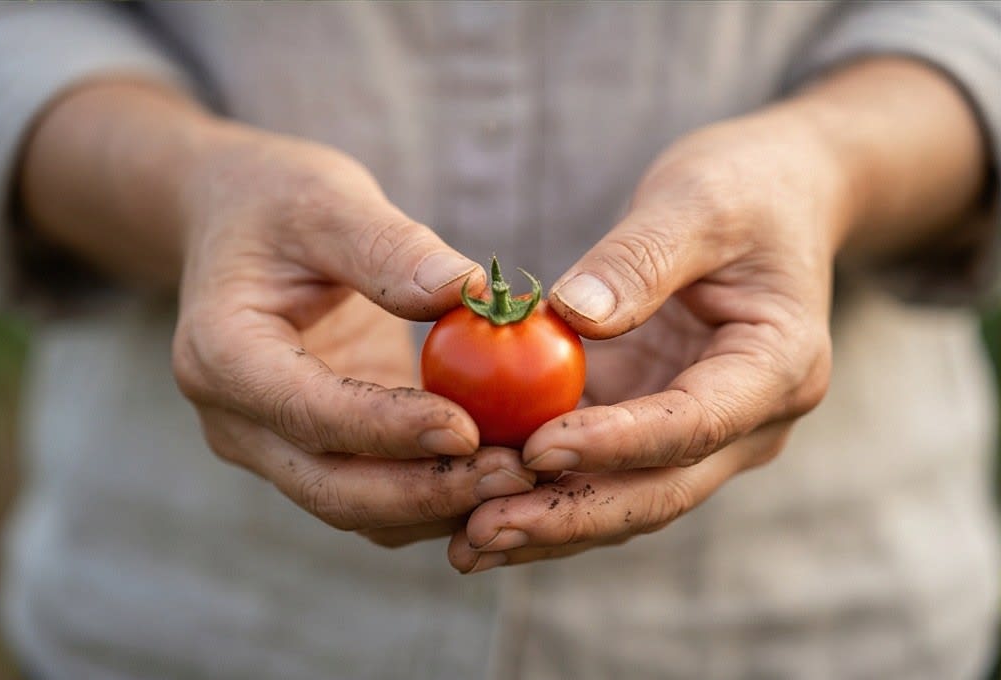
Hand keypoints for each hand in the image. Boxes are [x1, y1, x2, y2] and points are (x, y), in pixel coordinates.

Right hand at [170, 125, 535, 542]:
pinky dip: (437, 496)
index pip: (307, 411)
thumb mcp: (328, 201)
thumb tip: (473, 292)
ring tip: (525, 478)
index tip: (468, 430)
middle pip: (333, 488)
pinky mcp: (318, 451)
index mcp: (221, 353)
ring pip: (359, 510)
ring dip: (441, 506)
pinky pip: (378, 496)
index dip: (388, 429)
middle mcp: (238, 420)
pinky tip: (500, 472)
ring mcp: (275, 446)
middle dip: (428, 492)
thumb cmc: (278, 203)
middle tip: (519, 474)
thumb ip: (391, 247)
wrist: (238, 228)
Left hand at [448, 110, 840, 571]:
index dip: (616, 444)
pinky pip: (601, 470)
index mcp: (778, 366)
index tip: (537, 448)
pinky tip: (476, 506)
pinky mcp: (655, 423)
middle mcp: (748, 419)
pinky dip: (544, 491)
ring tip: (466, 546)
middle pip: (658, 489)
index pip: (693, 423)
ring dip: (549, 524)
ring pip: (626, 498)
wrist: (776, 200)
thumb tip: (570, 315)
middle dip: (569, 517)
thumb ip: (639, 258)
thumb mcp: (697, 201)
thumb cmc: (745, 189)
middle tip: (482, 534)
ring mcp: (702, 431)